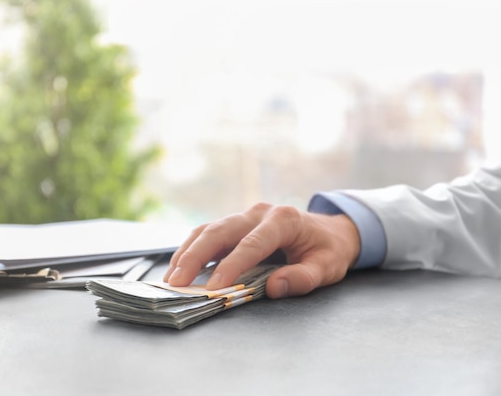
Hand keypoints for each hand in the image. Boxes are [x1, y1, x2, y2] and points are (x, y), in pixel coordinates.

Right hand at [163, 202, 360, 298]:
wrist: (329, 230)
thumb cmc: (327, 249)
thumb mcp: (327, 267)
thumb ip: (303, 278)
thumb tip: (274, 288)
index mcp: (284, 220)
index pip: (252, 244)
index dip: (231, 266)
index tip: (213, 288)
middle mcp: (259, 212)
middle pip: (220, 230)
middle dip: (195, 256)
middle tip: (176, 282)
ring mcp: (245, 216)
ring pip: (208, 229)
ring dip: (187, 252)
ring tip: (171, 277)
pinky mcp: (236, 225)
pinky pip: (208, 233)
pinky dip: (191, 249)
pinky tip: (180, 267)